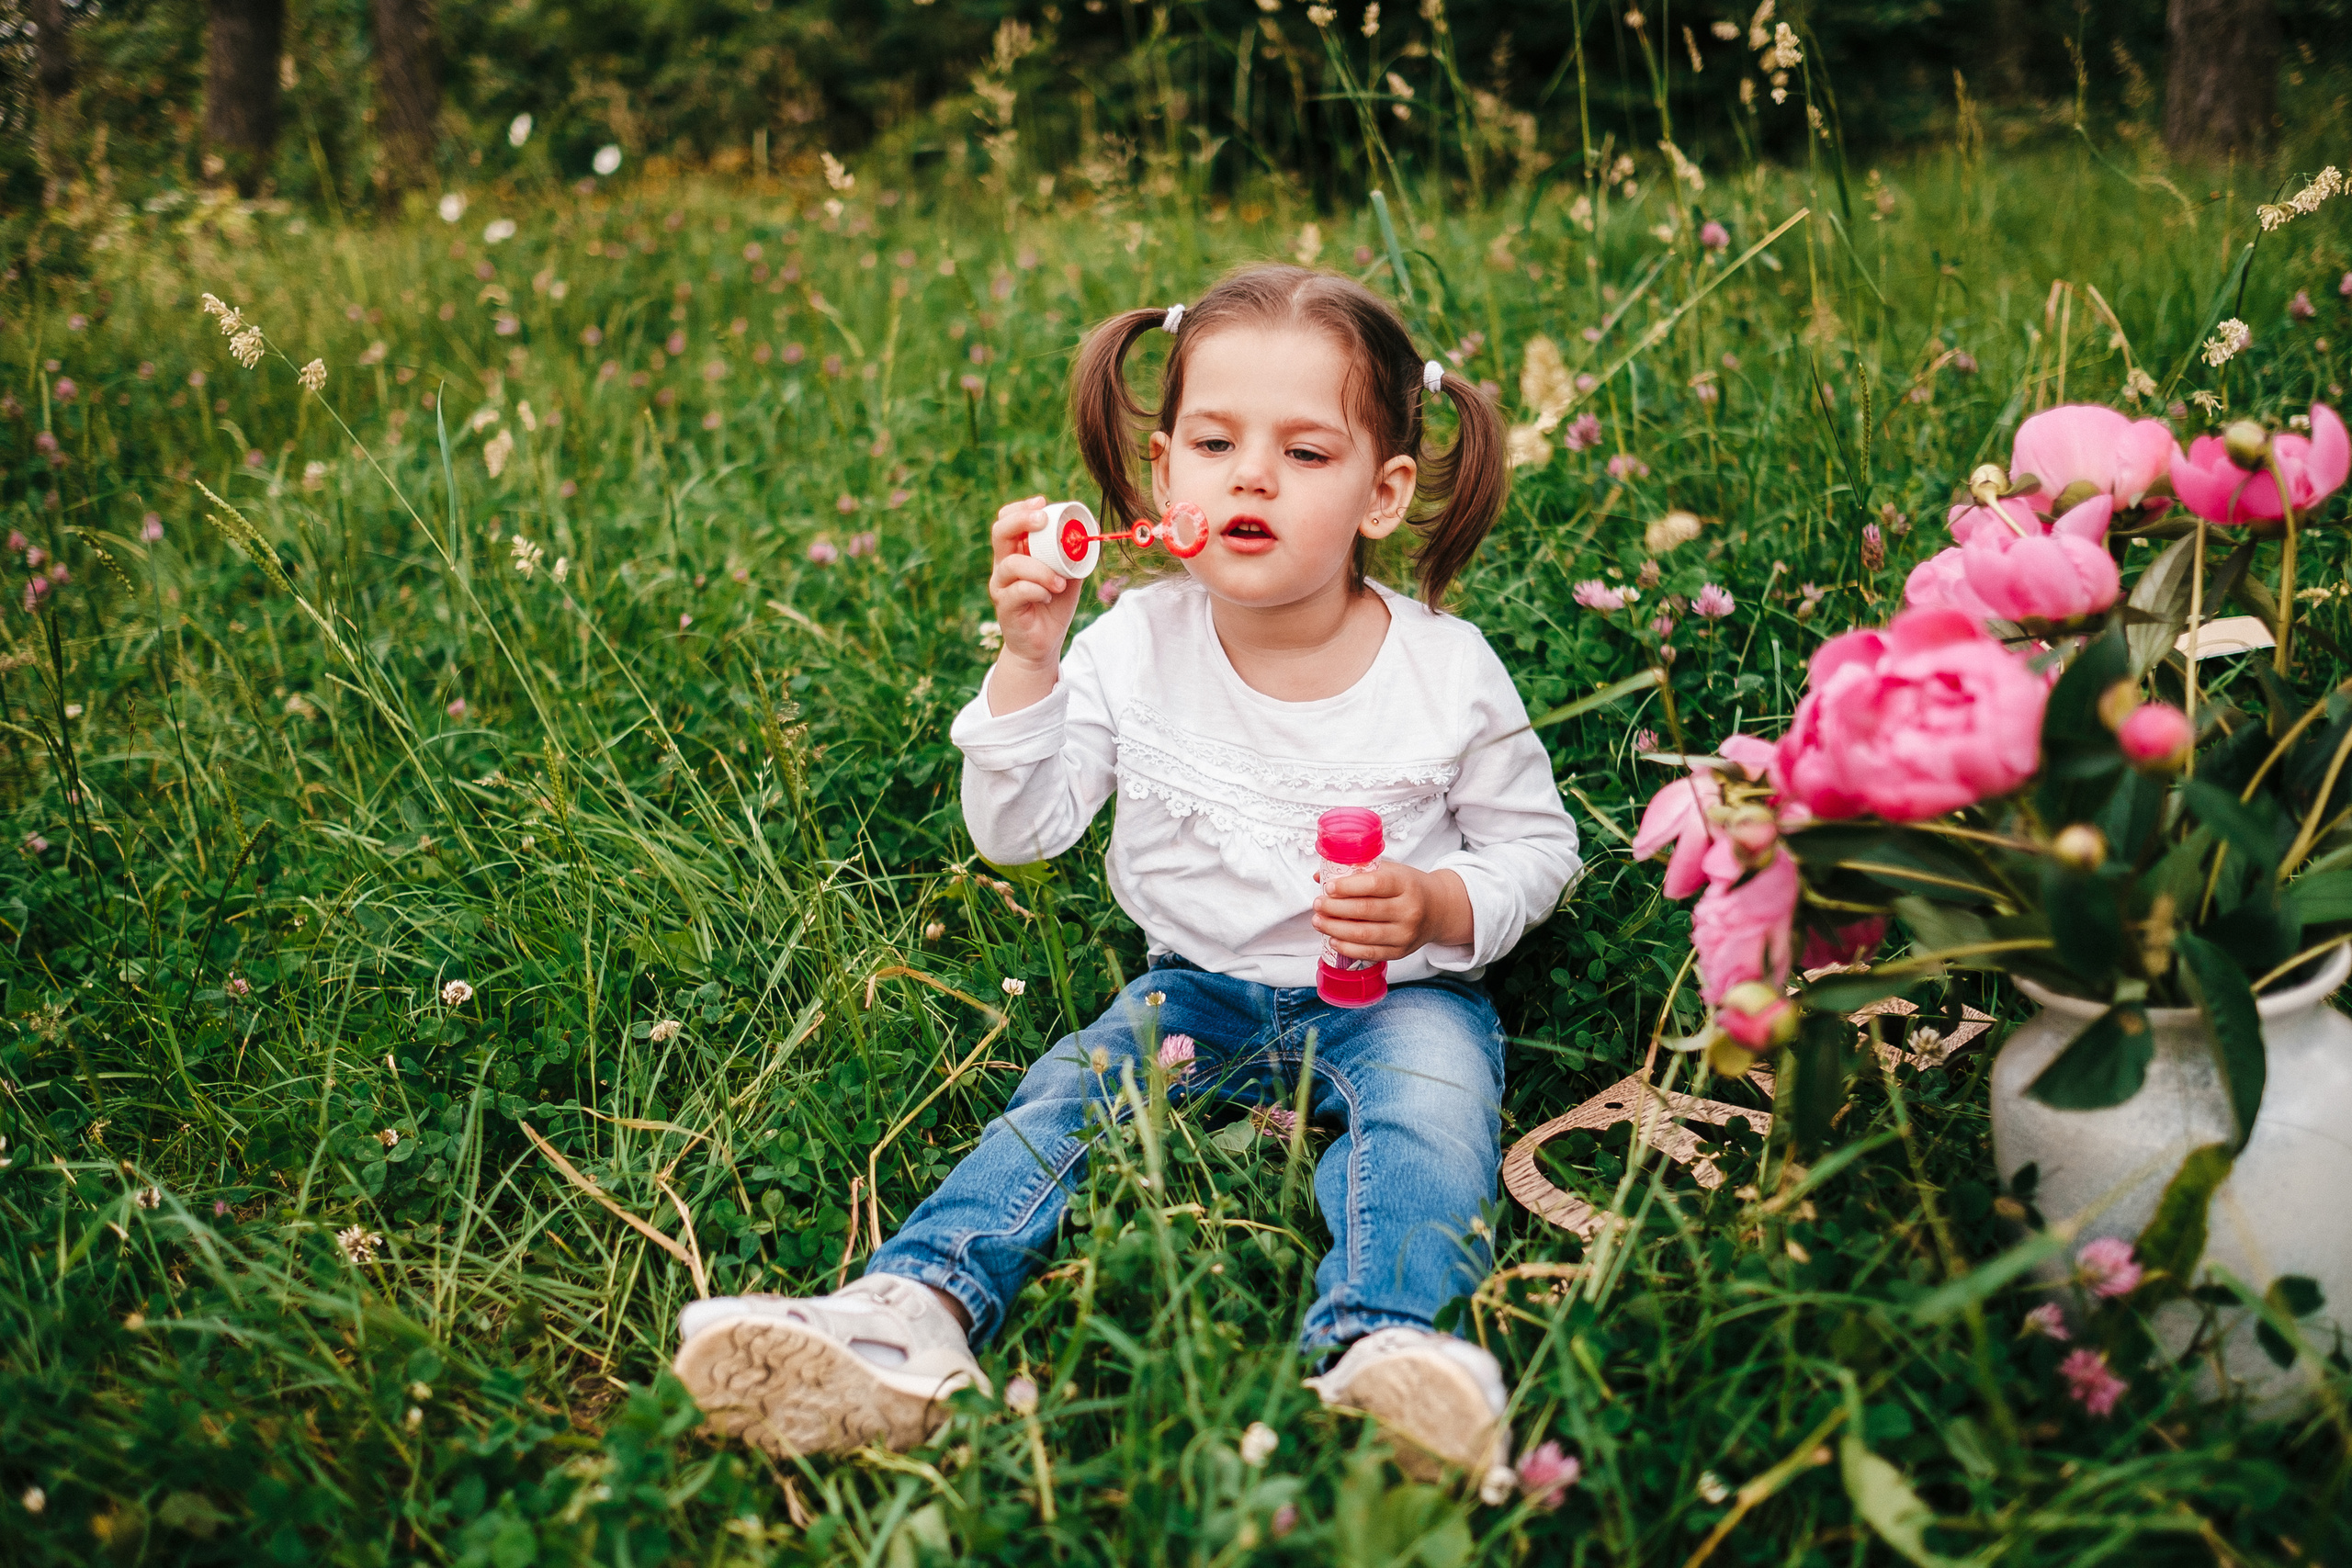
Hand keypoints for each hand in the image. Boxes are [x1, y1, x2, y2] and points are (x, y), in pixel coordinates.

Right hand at [986, 495, 1083, 713]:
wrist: (1043, 643)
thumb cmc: (1053, 606)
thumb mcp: (1069, 576)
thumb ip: (1074, 555)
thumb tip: (1093, 531)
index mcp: (1016, 553)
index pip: (1006, 521)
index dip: (1021, 508)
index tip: (1042, 503)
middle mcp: (1003, 566)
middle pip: (1000, 533)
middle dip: (1021, 521)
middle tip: (1044, 521)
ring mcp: (1001, 587)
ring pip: (1011, 565)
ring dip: (1040, 569)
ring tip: (1059, 582)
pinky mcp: (1004, 607)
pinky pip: (1016, 592)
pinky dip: (1036, 590)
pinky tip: (1048, 596)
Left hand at [1312, 862, 1473, 961]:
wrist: (1439, 909)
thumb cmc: (1408, 887)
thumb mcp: (1391, 871)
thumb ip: (1358, 871)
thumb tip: (1320, 876)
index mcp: (1405, 884)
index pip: (1373, 884)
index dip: (1347, 886)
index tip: (1328, 887)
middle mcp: (1408, 909)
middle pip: (1364, 910)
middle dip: (1334, 908)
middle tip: (1318, 904)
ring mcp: (1405, 933)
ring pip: (1363, 934)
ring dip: (1334, 929)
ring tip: (1319, 921)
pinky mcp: (1401, 951)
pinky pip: (1369, 953)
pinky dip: (1347, 948)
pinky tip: (1333, 939)